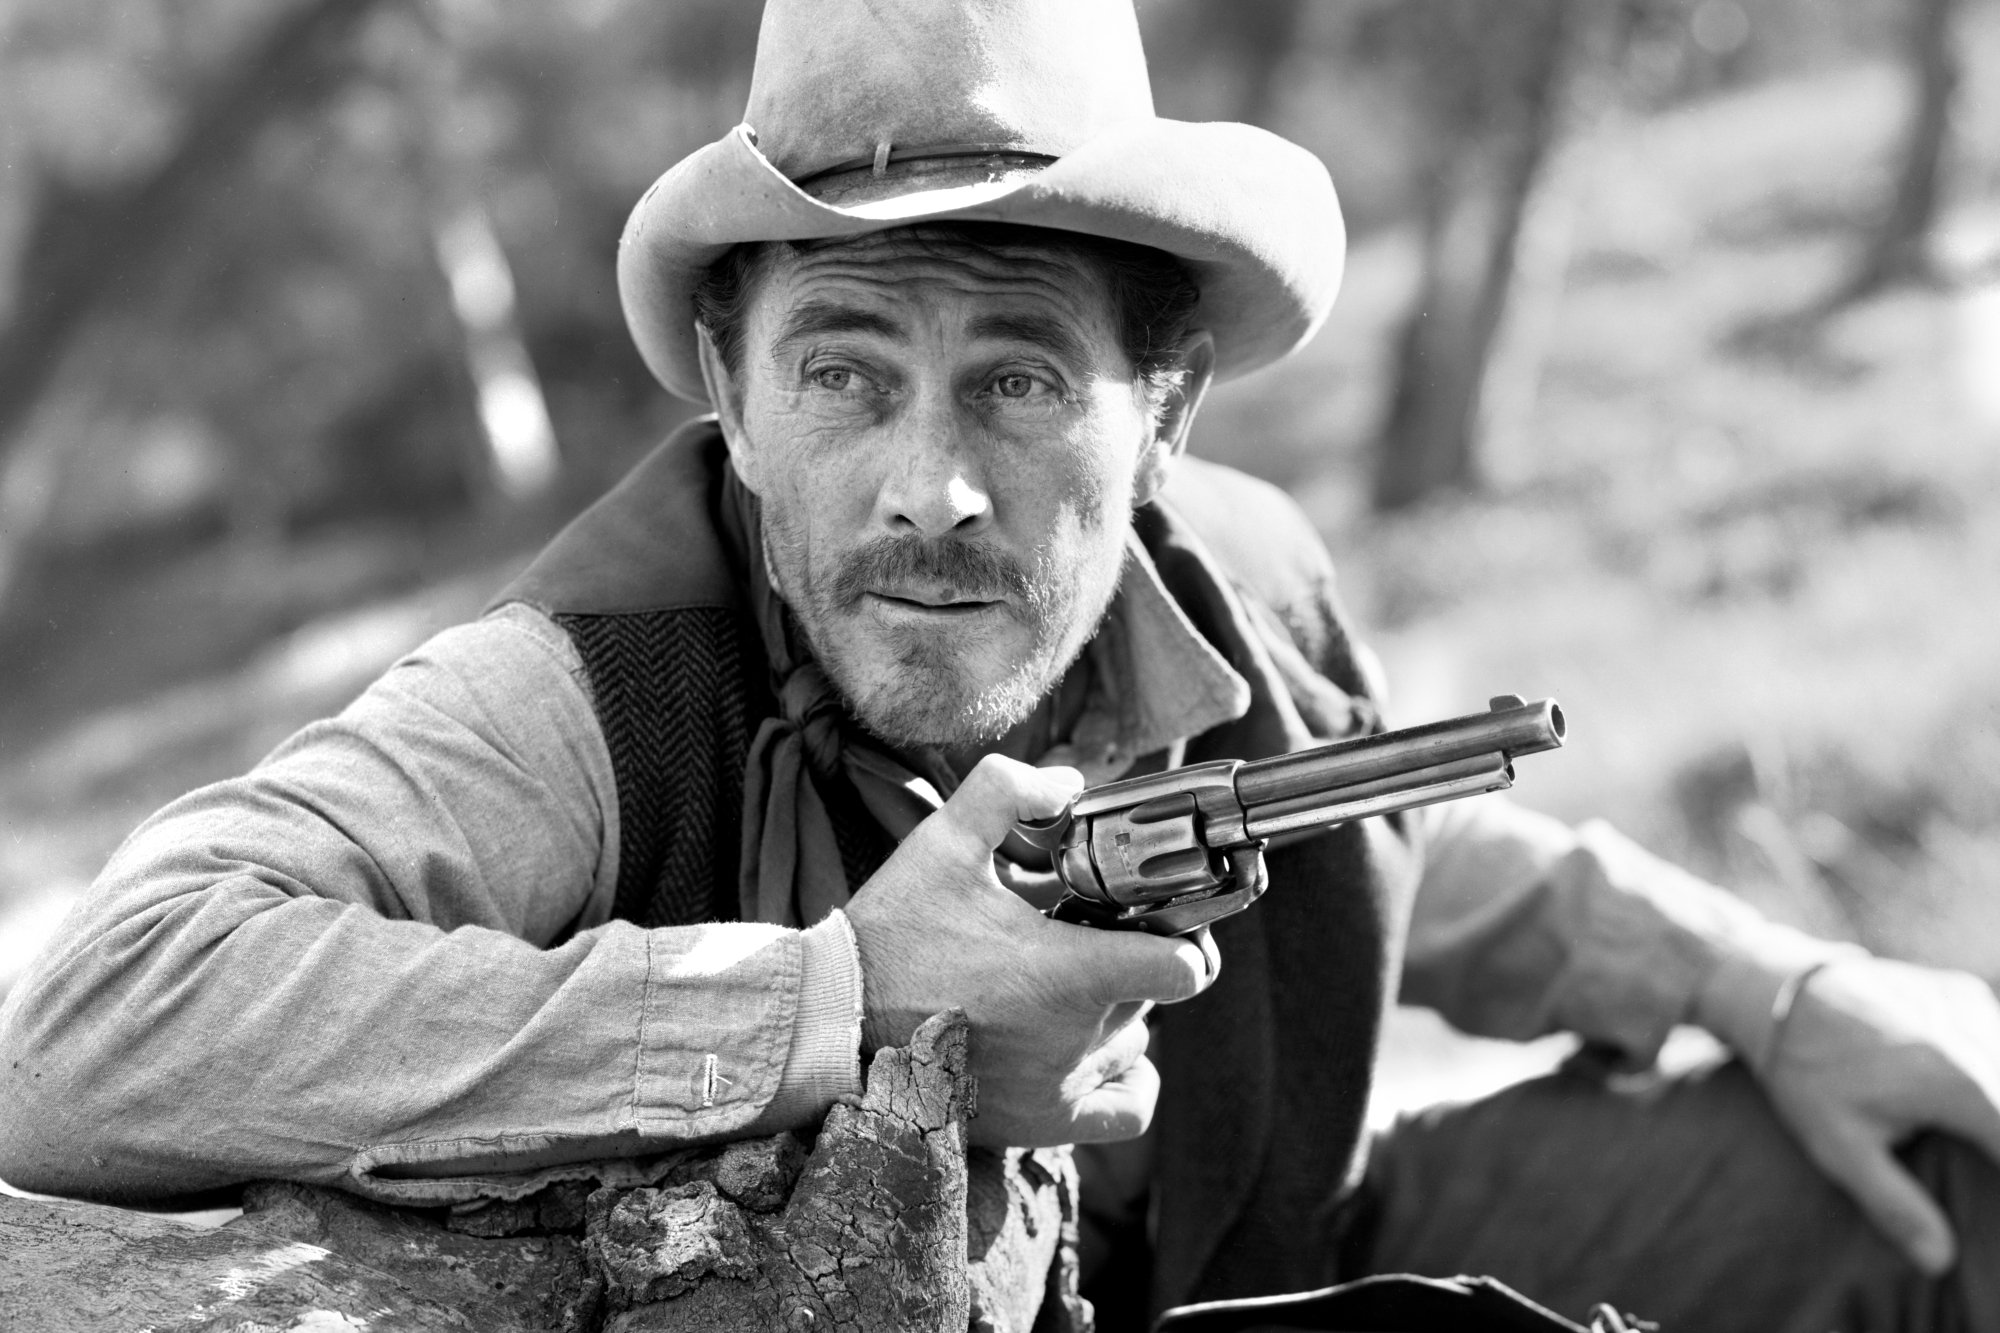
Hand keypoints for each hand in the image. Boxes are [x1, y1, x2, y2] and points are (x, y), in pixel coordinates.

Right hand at [843, 755, 1215, 1148]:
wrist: (835, 1022)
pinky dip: (1126, 1080)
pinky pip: (1123, 1111)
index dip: (1185, 937)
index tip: (1161, 917)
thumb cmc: (891, 936)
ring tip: (1068, 984)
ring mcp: (1061, 1085)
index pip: (1184, 968)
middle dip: (1128, 958)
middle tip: (1084, 932)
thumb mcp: (942, 842)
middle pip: (1149, 996)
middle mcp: (1076, 1038)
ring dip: (1116, 1011)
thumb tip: (1067, 781)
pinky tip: (1098, 1050)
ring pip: (1132, 1041)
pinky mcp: (1041, 1122)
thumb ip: (1008, 792)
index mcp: (1070, 973)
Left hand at [1757, 955, 1999, 1274]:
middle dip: (1998, 1136)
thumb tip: (1940, 1263)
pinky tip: (1958, 1084)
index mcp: (1959, 1083)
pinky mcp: (1960, 989)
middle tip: (1973, 1157)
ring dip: (1995, 1098)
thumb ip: (1894, 1204)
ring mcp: (1970, 1005)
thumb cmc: (1804, 1074)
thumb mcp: (1838, 1145)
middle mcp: (1975, 1036)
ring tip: (1953, 1125)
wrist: (1773, 988)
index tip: (1986, 1182)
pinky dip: (1985, 1062)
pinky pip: (1991, 1032)